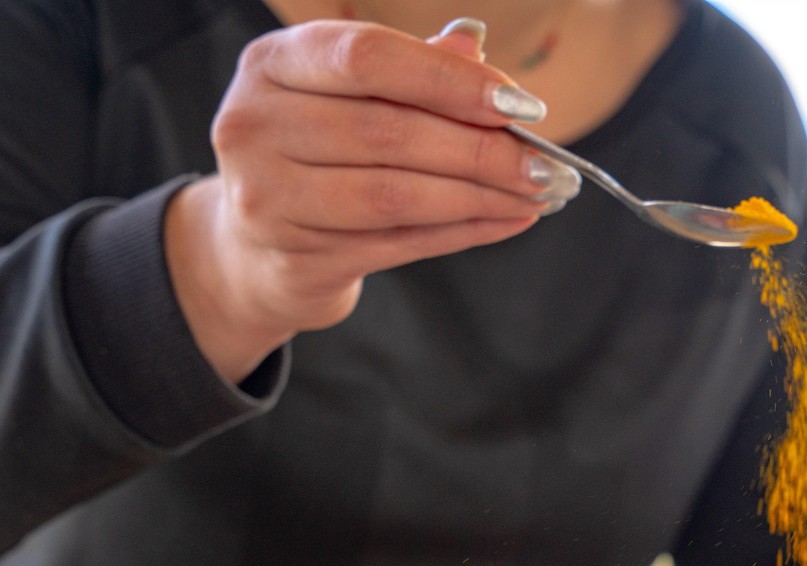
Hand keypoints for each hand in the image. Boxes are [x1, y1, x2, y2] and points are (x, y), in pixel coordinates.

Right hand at [163, 18, 579, 381]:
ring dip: (479, 196)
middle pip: (389, 132)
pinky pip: (398, 244)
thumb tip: (479, 55)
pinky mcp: (297, 261)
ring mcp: (269, 200)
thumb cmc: (315, 160)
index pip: (368, 58)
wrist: (254, 251)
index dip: (449, 81)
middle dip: (481, 148)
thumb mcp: (346, 99)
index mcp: (272, 66)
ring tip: (536, 194)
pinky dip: (462, 233)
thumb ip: (408, 74)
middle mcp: (256, 127)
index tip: (517, 103)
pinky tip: (506, 221)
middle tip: (545, 164)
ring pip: (396, 195)